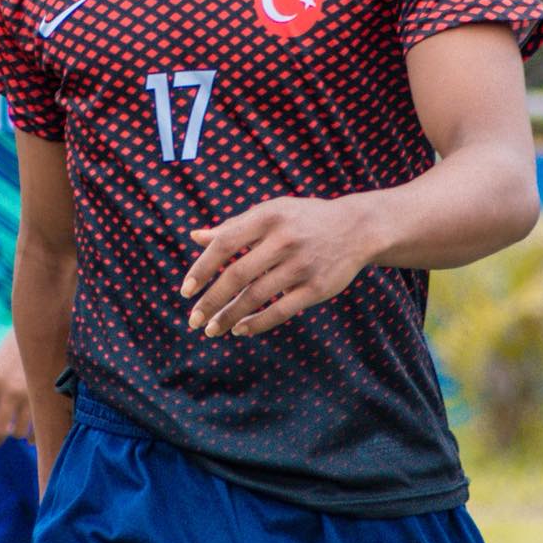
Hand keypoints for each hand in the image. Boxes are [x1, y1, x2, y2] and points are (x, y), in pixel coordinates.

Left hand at [0, 332, 33, 446]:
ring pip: (19, 431)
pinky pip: (38, 427)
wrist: (39, 332)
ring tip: (13, 433)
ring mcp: (29, 394)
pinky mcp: (46, 397)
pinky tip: (30, 437)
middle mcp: (9, 390)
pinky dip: (33, 436)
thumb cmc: (10, 353)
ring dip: (14, 434)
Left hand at [180, 196, 371, 338]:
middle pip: (237, 275)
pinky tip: (240, 329)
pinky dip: (258, 323)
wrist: (357, 228)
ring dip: (230, 316)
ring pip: (256, 296)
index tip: (185, 291)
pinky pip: (281, 310)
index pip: (225, 244)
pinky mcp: (318, 287)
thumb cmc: (304, 220)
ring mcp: (302, 265)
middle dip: (211, 301)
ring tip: (212, 329)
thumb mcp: (271, 213)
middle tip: (193, 320)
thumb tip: (196, 238)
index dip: (202, 269)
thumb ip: (234, 226)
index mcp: (268, 217)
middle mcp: (284, 240)